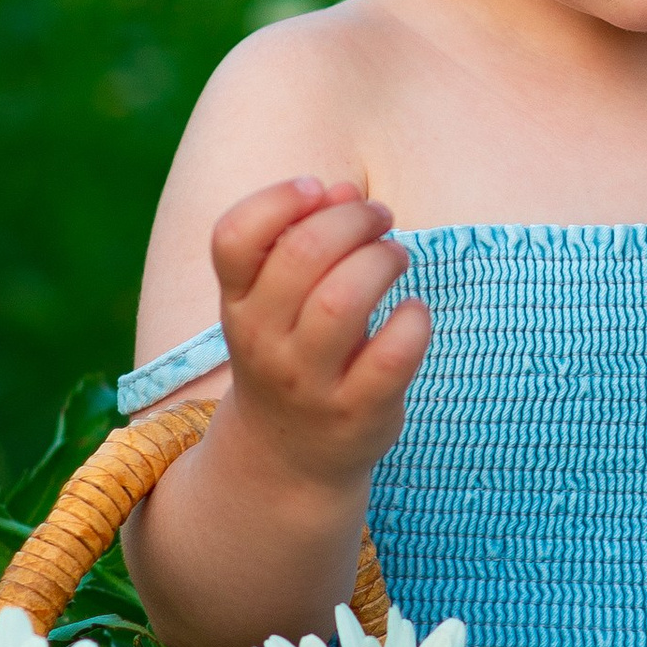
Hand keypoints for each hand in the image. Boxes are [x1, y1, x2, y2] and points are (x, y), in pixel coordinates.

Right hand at [211, 177, 428, 493]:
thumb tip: (341, 191)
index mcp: (237, 305)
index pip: (233, 238)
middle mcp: (264, 343)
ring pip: (343, 300)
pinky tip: (413, 313)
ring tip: (396, 258)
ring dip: (382, 261)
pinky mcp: (357, 412)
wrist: (288, 458)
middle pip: (301, 256)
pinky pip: (392, 355)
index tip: (317, 188)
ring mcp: (308, 382)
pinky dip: (414, 321)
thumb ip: (299, 241)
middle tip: (380, 218)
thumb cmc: (291, 354)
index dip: (277, 200)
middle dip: (352, 220)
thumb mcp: (274, 303)